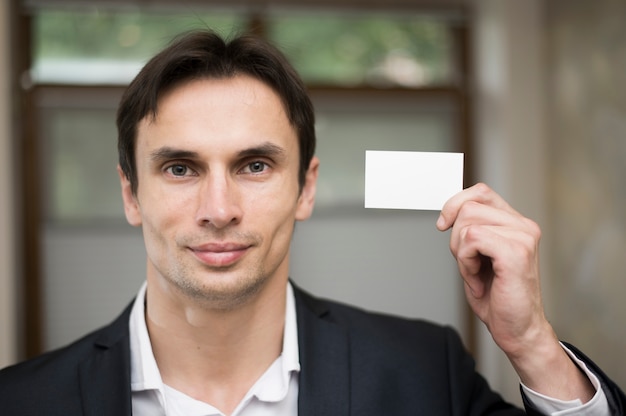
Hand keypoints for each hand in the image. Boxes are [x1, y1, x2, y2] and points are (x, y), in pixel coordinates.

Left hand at [437, 183, 593, 400]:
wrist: (518, 330)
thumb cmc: (498, 297)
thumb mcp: (478, 256)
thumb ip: (471, 230)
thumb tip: (449, 213)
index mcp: (516, 224)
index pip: (480, 192)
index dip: (455, 204)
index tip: (443, 225)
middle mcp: (524, 226)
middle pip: (468, 207)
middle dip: (456, 239)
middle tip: (470, 265)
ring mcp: (523, 237)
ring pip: (467, 224)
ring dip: (461, 254)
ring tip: (477, 274)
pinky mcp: (516, 252)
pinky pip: (471, 240)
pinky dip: (466, 263)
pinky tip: (479, 280)